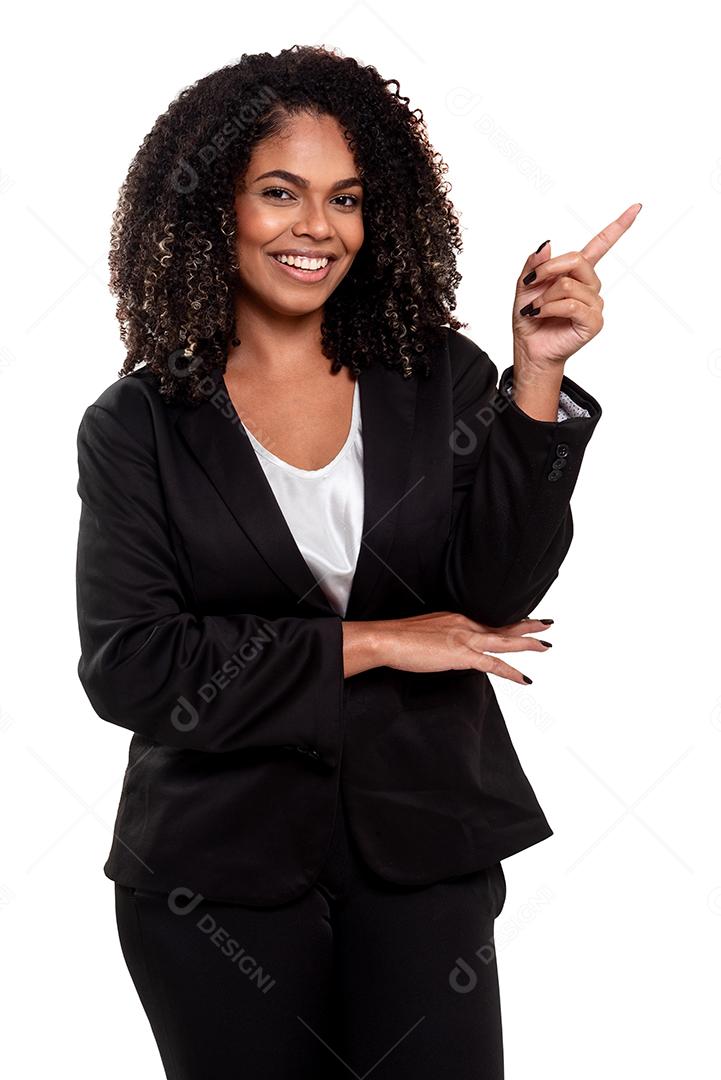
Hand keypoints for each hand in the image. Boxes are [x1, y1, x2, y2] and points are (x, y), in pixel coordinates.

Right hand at [368, 612, 554, 685]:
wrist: (388, 639)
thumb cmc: (398, 637)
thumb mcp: (424, 632)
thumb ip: (439, 637)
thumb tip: (443, 647)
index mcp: (456, 618)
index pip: (487, 621)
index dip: (506, 622)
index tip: (522, 620)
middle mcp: (464, 624)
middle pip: (501, 626)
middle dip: (526, 625)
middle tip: (546, 623)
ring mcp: (464, 639)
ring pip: (504, 641)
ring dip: (527, 643)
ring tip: (545, 645)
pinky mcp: (461, 656)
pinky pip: (493, 665)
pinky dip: (511, 672)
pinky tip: (524, 679)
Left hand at [512, 202, 641, 372]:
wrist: (528, 347)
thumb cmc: (530, 318)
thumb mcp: (525, 285)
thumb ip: (535, 264)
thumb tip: (547, 244)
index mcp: (578, 273)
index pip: (601, 245)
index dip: (619, 226)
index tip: (636, 208)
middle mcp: (590, 286)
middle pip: (577, 260)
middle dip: (548, 269)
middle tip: (530, 283)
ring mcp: (594, 303)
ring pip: (569, 285)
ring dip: (545, 296)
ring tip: (535, 309)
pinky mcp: (593, 321)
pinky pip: (572, 305)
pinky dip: (550, 308)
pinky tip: (540, 314)